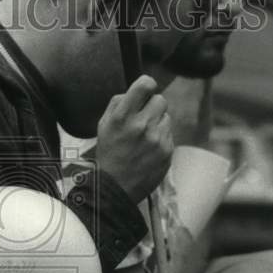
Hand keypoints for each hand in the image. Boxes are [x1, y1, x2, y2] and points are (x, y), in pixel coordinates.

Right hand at [95, 75, 172, 203]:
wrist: (116, 187)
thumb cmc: (109, 153)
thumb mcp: (103, 125)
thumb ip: (118, 103)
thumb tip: (137, 90)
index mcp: (122, 117)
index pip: (145, 85)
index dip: (146, 85)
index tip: (145, 91)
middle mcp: (141, 126)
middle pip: (161, 99)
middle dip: (153, 106)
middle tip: (144, 118)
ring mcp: (156, 139)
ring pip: (167, 117)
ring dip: (158, 123)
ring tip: (144, 138)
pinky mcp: (167, 151)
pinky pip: (169, 134)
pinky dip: (161, 139)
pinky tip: (149, 150)